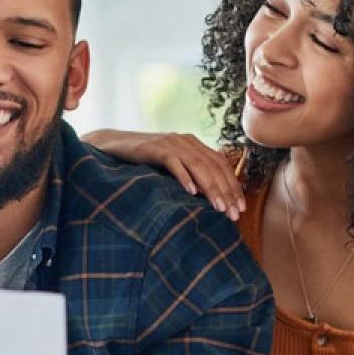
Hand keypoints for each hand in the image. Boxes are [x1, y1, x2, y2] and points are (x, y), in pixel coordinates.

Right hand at [81, 129, 244, 220]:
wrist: (113, 144)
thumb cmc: (143, 160)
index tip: (240, 208)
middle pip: (213, 166)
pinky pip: (174, 163)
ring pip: (198, 165)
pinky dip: (184, 177)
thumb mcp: (171, 165)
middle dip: (226, 191)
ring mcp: (171, 142)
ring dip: (210, 187)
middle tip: (233, 214)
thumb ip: (189, 173)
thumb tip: (210, 198)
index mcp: (193, 144)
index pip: (221, 164)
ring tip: (218, 207)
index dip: (233, 186)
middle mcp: (186, 140)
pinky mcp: (154, 148)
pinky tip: (192, 193)